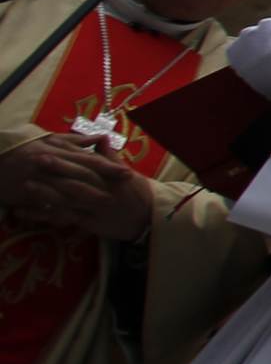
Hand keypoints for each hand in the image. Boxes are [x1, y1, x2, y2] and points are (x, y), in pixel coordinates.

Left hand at [0, 139, 153, 241]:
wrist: (149, 220)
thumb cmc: (137, 194)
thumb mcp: (128, 173)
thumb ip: (111, 157)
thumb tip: (101, 138)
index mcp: (114, 177)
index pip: (89, 164)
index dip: (70, 156)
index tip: (52, 147)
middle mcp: (105, 192)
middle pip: (79, 179)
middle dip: (58, 170)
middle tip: (38, 160)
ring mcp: (97, 209)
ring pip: (71, 200)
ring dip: (48, 192)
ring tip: (29, 185)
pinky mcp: (91, 225)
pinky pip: (68, 219)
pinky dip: (51, 215)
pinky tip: (35, 210)